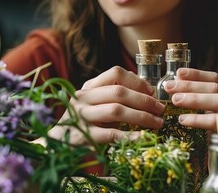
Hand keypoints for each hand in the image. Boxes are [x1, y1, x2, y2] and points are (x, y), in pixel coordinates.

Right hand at [48, 66, 164, 144]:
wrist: (56, 143)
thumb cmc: (84, 121)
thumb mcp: (96, 103)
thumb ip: (114, 95)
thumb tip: (148, 90)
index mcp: (89, 87)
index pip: (115, 73)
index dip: (137, 81)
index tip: (152, 91)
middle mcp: (83, 98)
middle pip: (119, 92)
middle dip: (144, 101)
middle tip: (161, 110)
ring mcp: (82, 116)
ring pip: (116, 111)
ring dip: (141, 117)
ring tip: (157, 123)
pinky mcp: (84, 136)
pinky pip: (111, 134)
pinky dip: (130, 136)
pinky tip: (143, 138)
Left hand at [163, 68, 217, 130]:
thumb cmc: (214, 133)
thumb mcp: (205, 113)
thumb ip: (195, 97)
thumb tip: (176, 81)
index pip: (215, 79)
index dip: (196, 74)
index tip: (178, 73)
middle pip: (215, 88)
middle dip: (190, 85)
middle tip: (169, 87)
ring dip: (195, 98)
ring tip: (175, 100)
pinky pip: (216, 123)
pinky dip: (198, 119)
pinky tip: (182, 120)